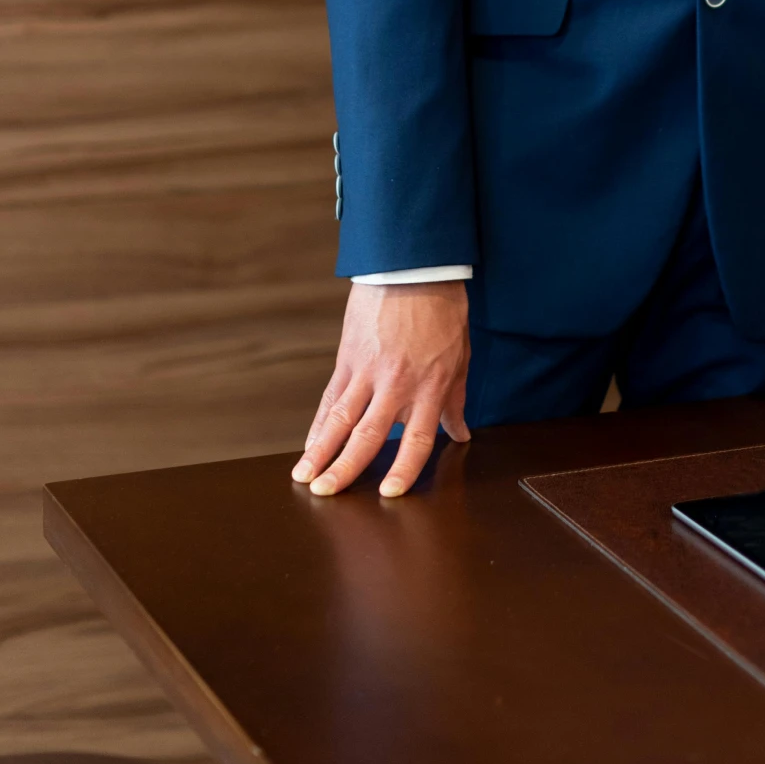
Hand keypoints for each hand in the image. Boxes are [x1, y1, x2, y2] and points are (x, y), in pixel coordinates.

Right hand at [292, 281, 470, 497]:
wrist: (415, 269)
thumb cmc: (442, 312)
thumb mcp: (459, 358)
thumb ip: (455, 400)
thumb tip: (460, 434)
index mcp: (429, 388)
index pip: (416, 439)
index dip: (403, 469)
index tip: (389, 493)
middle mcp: (396, 384)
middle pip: (368, 435)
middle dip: (346, 468)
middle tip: (327, 494)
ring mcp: (368, 371)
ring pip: (339, 419)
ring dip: (320, 450)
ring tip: (304, 477)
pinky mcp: (348, 358)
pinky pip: (331, 396)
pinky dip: (318, 423)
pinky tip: (309, 444)